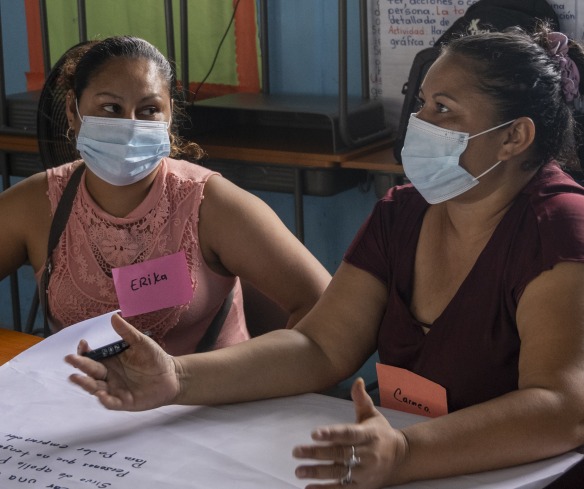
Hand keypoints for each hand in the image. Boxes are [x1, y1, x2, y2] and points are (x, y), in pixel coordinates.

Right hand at [64, 314, 179, 410]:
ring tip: (75, 377)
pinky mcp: (124, 402)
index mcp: (110, 361)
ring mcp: (115, 390)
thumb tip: (113, 317)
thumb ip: (127, 332)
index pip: (92, 357)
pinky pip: (111, 403)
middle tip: (70, 359)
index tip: (83, 344)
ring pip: (95, 388)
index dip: (85, 352)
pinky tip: (100, 395)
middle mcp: (109, 376)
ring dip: (85, 383)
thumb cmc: (155, 358)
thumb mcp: (141, 343)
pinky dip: (105, 400)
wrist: (172, 375)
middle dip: (80, 365)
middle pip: (90, 371)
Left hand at [293, 378, 407, 487]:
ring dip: (317, 472)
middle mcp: (368, 454)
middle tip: (297, 451)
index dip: (332, 434)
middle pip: (340, 454)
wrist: (401, 458)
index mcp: (369, 435)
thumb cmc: (381, 433)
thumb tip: (357, 381)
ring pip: (339, 473)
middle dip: (317, 453)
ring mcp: (365, 473)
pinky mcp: (363, 487)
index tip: (314, 433)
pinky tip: (309, 488)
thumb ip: (361, 400)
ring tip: (299, 470)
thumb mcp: (372, 415)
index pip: (348, 434)